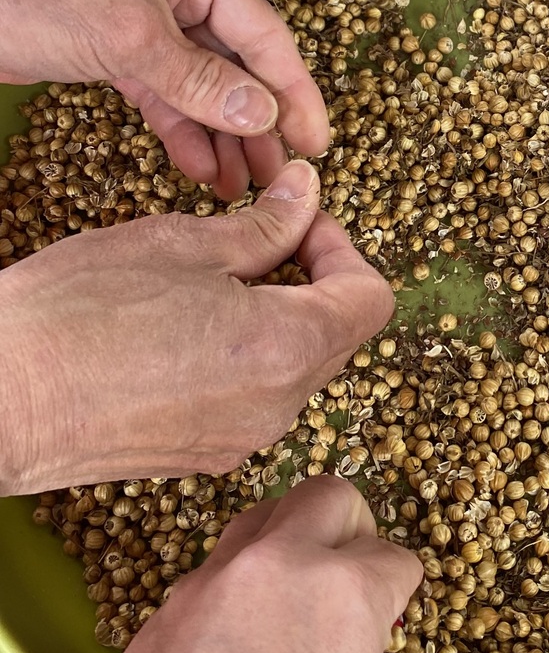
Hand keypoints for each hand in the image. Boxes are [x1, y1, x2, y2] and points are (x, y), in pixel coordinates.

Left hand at [0, 0, 327, 198]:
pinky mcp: (110, 44)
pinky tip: (201, 168)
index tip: (317, 142)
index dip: (293, 90)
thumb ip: (201, 80)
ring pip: (200, 81)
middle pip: (236, 59)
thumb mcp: (128, 36)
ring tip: (245, 187)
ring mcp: (141, 12)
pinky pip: (162, 91)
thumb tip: (265, 115)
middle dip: (259, 121)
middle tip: (282, 177)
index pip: (263, 31)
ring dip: (222, 133)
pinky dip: (181, 128)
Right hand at [0, 160, 392, 492]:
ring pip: (296, 370)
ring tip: (213, 284)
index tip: (301, 221)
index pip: (369, 299)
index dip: (342, 248)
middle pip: (338, 336)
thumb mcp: (180, 243)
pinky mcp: (201, 457)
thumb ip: (264, 226)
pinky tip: (187, 329)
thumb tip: (306, 196)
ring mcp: (239, 440)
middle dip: (313, 281)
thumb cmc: (75, 315)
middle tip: (260, 241)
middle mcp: (276, 406)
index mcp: (285, 347)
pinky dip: (244, 360)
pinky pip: (253, 401)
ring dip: (278, 321)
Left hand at [0, 476, 422, 652]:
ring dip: (290, 540)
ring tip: (293, 592)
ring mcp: (216, 580)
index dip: (398, 590)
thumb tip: (351, 635)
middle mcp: (280, 568)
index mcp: (344, 597)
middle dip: (351, 528)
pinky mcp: (168, 604)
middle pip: (328, 496)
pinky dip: (242, 581)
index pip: (393, 557)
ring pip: (266, 514)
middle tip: (349, 571)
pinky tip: (241, 636)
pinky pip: (219, 563)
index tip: (392, 610)